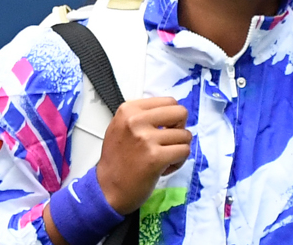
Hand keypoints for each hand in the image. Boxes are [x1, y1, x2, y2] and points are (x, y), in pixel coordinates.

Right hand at [94, 97, 191, 214]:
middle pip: (181, 113)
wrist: (106, 191)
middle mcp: (136, 121)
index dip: (172, 117)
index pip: (169, 102)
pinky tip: (164, 168)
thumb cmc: (117, 160)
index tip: (162, 130)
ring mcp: (145, 139)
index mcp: (128, 110)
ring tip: (162, 158)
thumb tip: (173, 111)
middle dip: (180, 128)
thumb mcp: (122, 127)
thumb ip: (144, 116)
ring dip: (178, 149)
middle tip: (167, 142)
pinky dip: (178, 162)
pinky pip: (184, 151)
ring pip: (185, 135)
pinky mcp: (155, 158)